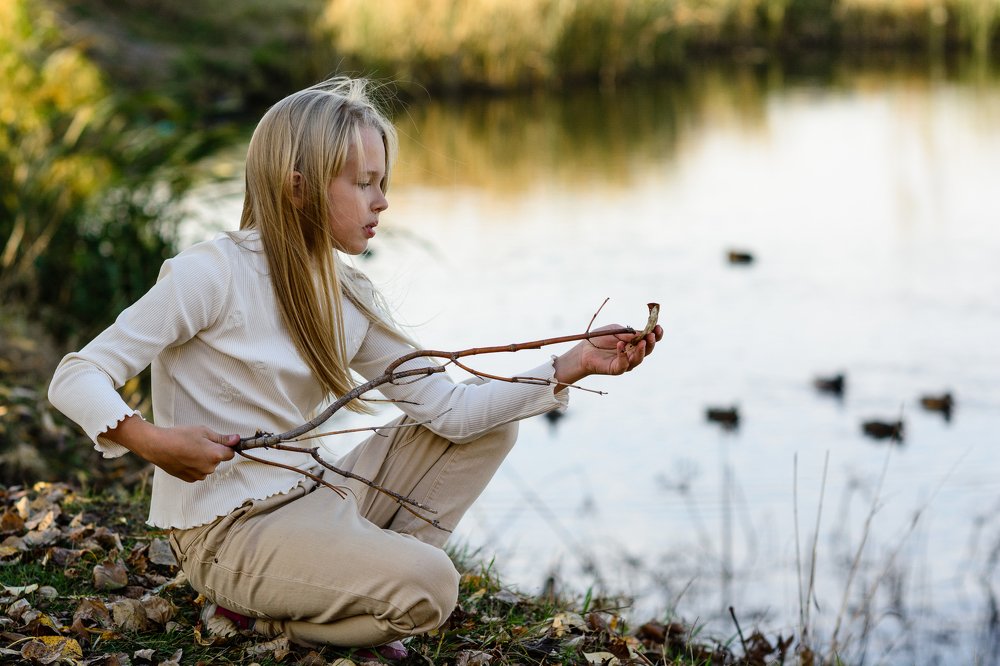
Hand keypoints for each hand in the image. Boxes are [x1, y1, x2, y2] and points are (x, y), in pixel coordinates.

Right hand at [104, 415, 239, 481]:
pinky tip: (184, 457)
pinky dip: (194, 465)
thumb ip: (222, 438)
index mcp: (215, 455)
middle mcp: (209, 468)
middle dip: (213, 452)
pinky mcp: (189, 479)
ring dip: (203, 459)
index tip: (219, 441)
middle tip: (198, 442)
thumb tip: (237, 439)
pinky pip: (198, 472)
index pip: (231, 453)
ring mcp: (199, 475)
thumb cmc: (180, 436)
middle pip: (218, 460)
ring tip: (189, 449)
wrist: (157, 447)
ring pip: (208, 466)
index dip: (226, 446)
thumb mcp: (203, 431)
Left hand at [553, 323, 663, 390]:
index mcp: (635, 343)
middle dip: (651, 343)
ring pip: (638, 359)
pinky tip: (620, 345)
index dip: (656, 334)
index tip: (658, 327)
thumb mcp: (615, 331)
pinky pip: (623, 364)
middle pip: (647, 350)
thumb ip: (627, 333)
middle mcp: (633, 354)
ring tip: (641, 342)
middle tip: (651, 335)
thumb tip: (640, 334)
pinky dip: (623, 355)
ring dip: (641, 351)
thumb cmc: (600, 338)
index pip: (649, 339)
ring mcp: (626, 363)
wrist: (584, 349)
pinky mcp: (616, 369)